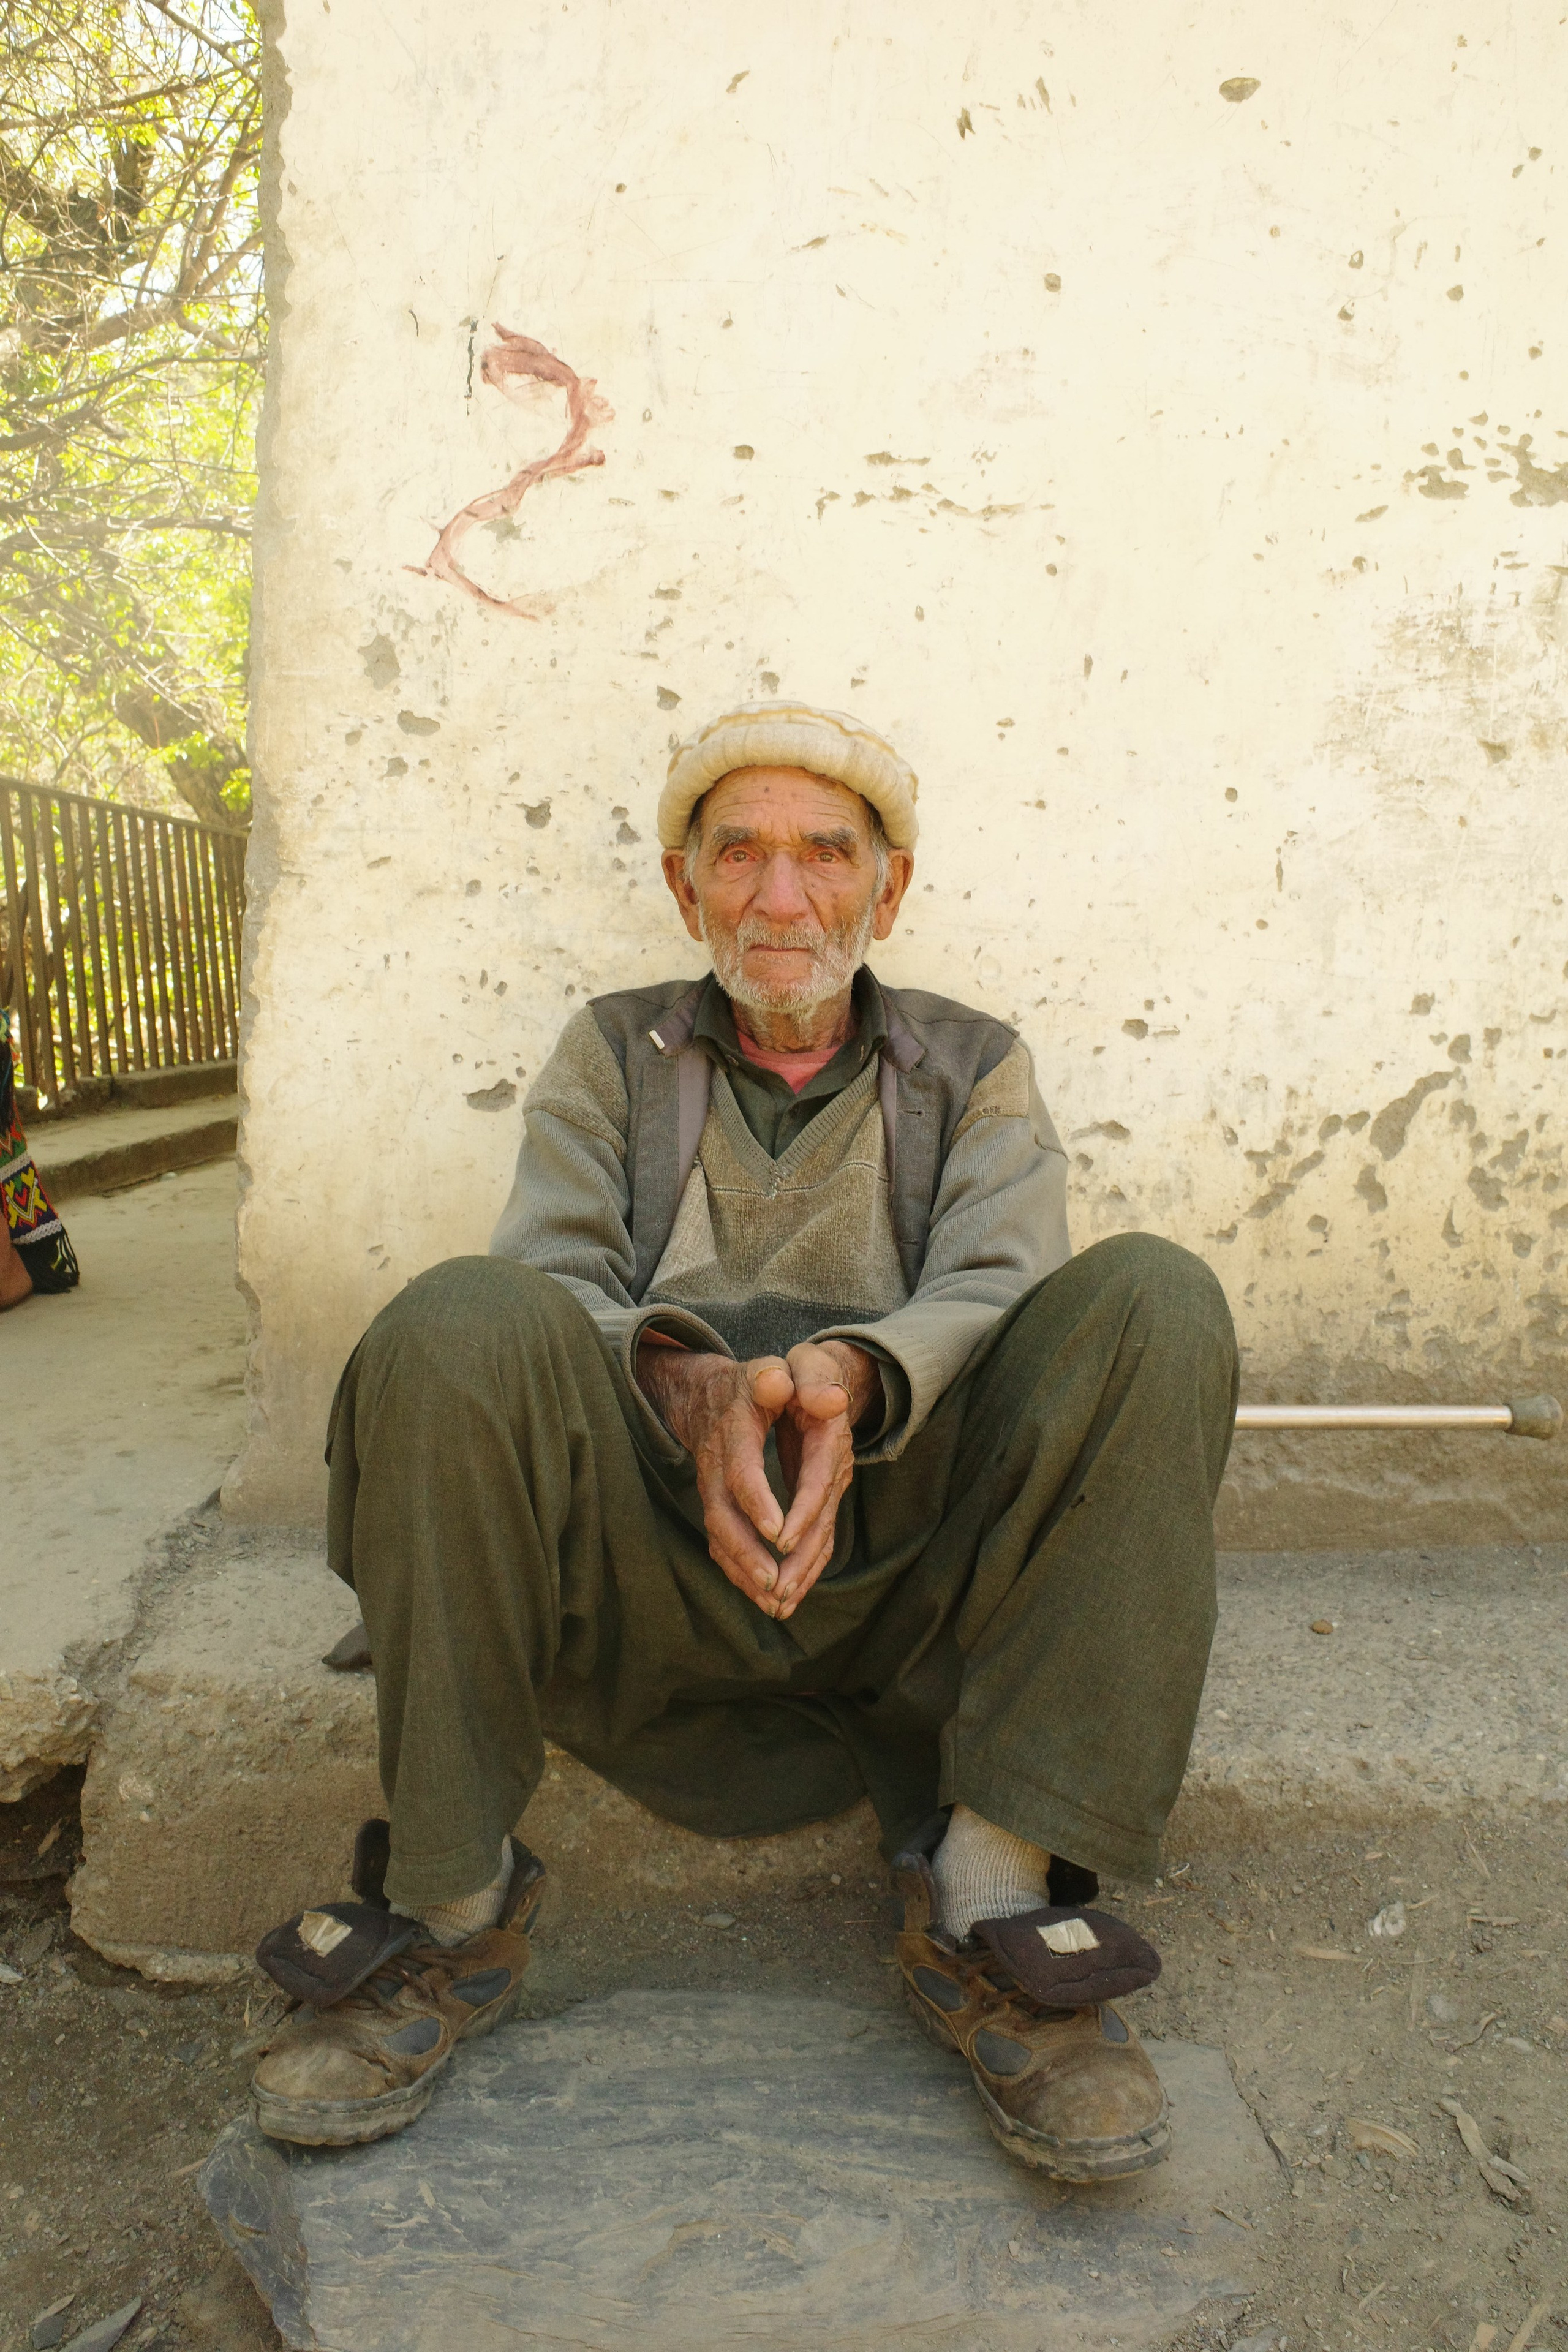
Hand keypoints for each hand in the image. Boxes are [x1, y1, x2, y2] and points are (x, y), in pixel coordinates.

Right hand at [636, 1339, 879, 1620]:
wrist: (714, 1393)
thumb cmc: (765, 1380)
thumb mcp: (783, 1367)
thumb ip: (803, 1378)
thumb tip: (830, 1400)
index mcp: (737, 1428)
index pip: (743, 1471)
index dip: (758, 1502)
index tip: (778, 1534)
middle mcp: (720, 1463)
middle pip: (724, 1515)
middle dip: (748, 1553)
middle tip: (775, 1585)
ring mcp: (716, 1488)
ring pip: (721, 1536)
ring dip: (744, 1572)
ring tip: (775, 1602)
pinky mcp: (721, 1505)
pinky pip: (725, 1543)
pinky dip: (741, 1573)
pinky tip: (767, 1598)